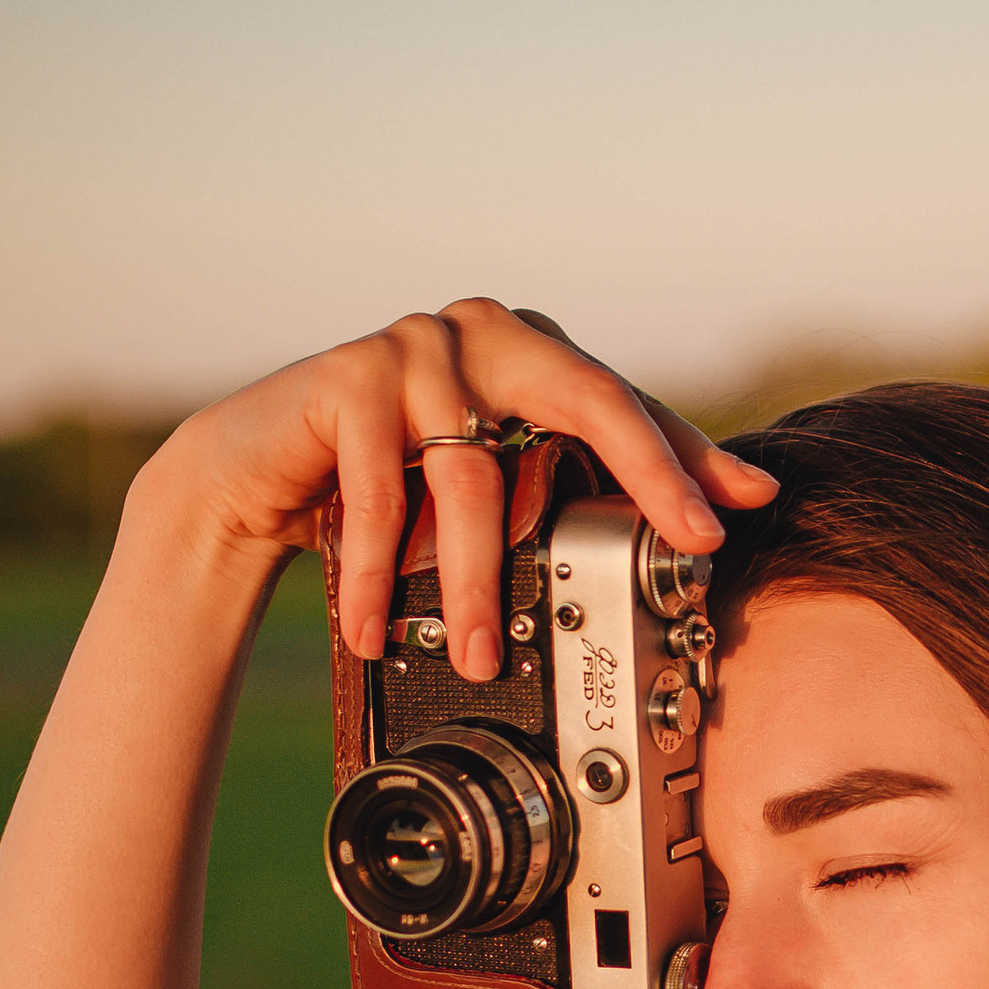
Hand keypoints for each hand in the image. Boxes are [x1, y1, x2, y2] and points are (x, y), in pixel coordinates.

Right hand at [141, 295, 775, 685]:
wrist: (257, 470)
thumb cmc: (387, 482)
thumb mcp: (488, 486)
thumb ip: (568, 489)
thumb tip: (695, 526)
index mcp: (530, 350)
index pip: (624, 403)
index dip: (683, 458)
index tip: (730, 516)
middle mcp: (485, 332)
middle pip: (586, 399)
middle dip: (645, 476)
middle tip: (683, 545)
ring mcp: (417, 343)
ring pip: (473, 475)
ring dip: (477, 582)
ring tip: (483, 656)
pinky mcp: (349, 375)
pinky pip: (380, 489)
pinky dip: (376, 572)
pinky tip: (377, 629)